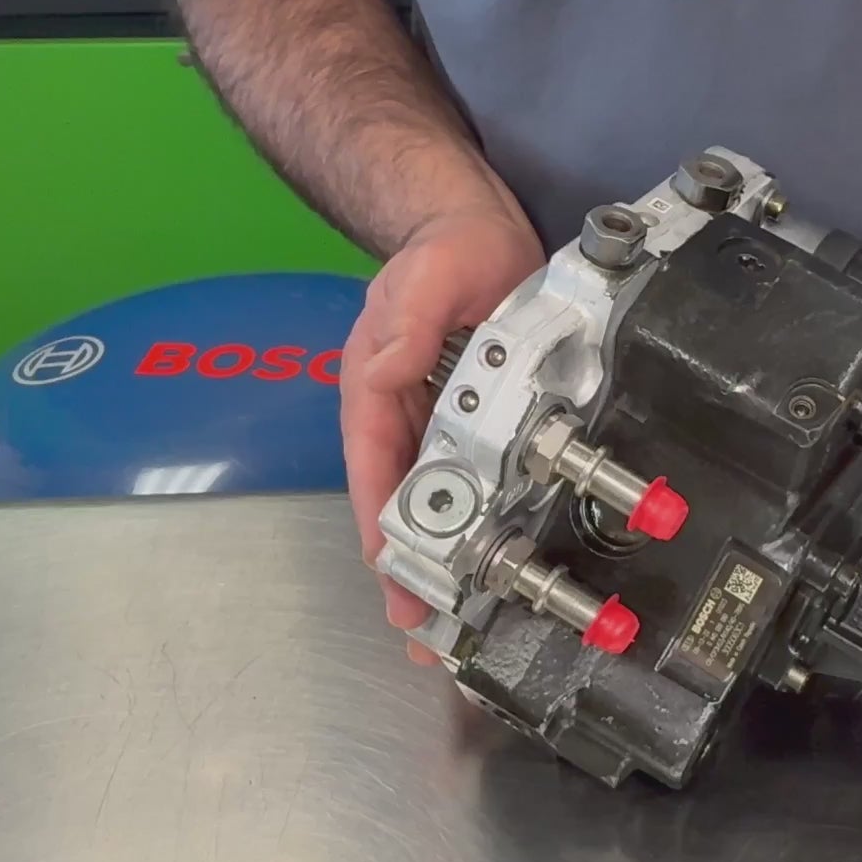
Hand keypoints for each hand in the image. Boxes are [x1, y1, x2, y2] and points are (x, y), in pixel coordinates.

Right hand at [340, 204, 544, 663]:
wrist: (482, 229)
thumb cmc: (445, 246)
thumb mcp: (427, 273)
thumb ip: (407, 317)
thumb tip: (386, 370)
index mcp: (375, 386)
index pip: (372, 466)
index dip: (380, 524)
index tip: (390, 577)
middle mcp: (399, 413)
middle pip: (398, 501)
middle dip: (406, 567)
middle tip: (420, 632)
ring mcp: (435, 420)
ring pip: (433, 501)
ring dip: (439, 559)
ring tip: (449, 622)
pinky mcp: (474, 420)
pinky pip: (470, 480)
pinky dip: (475, 524)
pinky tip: (489, 562)